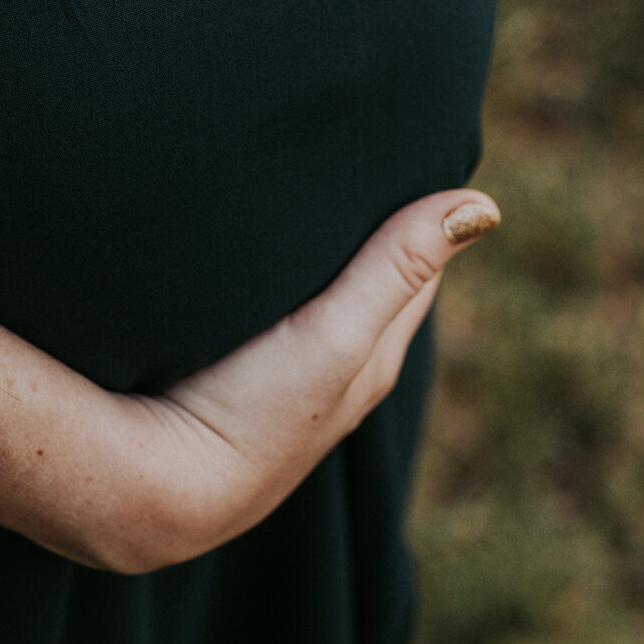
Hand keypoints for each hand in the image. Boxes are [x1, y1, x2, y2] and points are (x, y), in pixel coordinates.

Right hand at [87, 186, 499, 573]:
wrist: (157, 490)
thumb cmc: (252, 411)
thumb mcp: (334, 332)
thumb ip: (396, 267)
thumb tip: (485, 206)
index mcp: (375, 356)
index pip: (418, 267)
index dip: (417, 211)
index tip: (409, 153)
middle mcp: (338, 373)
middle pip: (372, 282)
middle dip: (373, 225)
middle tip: (358, 156)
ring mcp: (284, 382)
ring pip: (320, 299)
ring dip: (319, 253)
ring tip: (306, 191)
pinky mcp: (233, 381)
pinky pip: (271, 313)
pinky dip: (275, 277)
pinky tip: (252, 257)